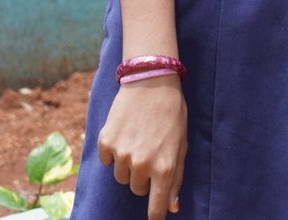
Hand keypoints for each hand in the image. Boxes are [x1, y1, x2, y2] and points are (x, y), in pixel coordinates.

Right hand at [96, 76, 187, 218]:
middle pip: (137, 189)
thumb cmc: (172, 114)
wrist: (151, 83)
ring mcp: (122, 154)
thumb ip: (177, 178)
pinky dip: (114, 150)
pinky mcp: (106, 142)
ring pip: (121, 176)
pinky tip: (125, 132)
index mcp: (164, 167)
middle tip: (150, 152)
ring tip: (139, 139)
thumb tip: (172, 207)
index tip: (154, 219)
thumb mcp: (181, 145)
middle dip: (143, 177)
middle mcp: (141, 164)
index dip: (155, 215)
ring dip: (129, 164)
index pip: (156, 206)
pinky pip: (107, 160)